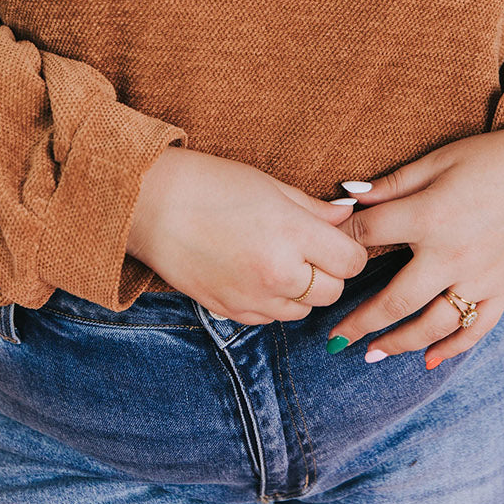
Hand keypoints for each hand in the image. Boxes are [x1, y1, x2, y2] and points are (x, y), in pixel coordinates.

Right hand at [127, 145, 369, 323]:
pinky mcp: (229, 311)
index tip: (336, 240)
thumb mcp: (270, 186)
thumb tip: (346, 216)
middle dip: (328, 273)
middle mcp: (277, 273)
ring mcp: (252, 297)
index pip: (351, 262)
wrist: (152, 203)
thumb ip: (314, 209)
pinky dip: (271, 302)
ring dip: (300, 291)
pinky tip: (252, 273)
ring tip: (276, 260)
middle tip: (307, 250)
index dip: (348, 250)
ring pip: (302, 311)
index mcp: (292, 234)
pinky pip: (269, 319)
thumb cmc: (211, 184)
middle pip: (332, 292)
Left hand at [327, 120, 503, 367]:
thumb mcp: (439, 159)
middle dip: (359, 320)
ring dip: (397, 343)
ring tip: (370, 354)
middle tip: (333, 337)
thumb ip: (392, 184)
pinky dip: (450, 349)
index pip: (369, 238)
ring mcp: (481, 278)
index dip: (342, 244)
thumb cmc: (495, 158)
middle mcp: (452, 255)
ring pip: (431, 325)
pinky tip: (427, 361)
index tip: (325, 256)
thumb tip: (346, 196)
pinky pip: (474, 329)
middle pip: (394, 300)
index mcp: (429, 217)